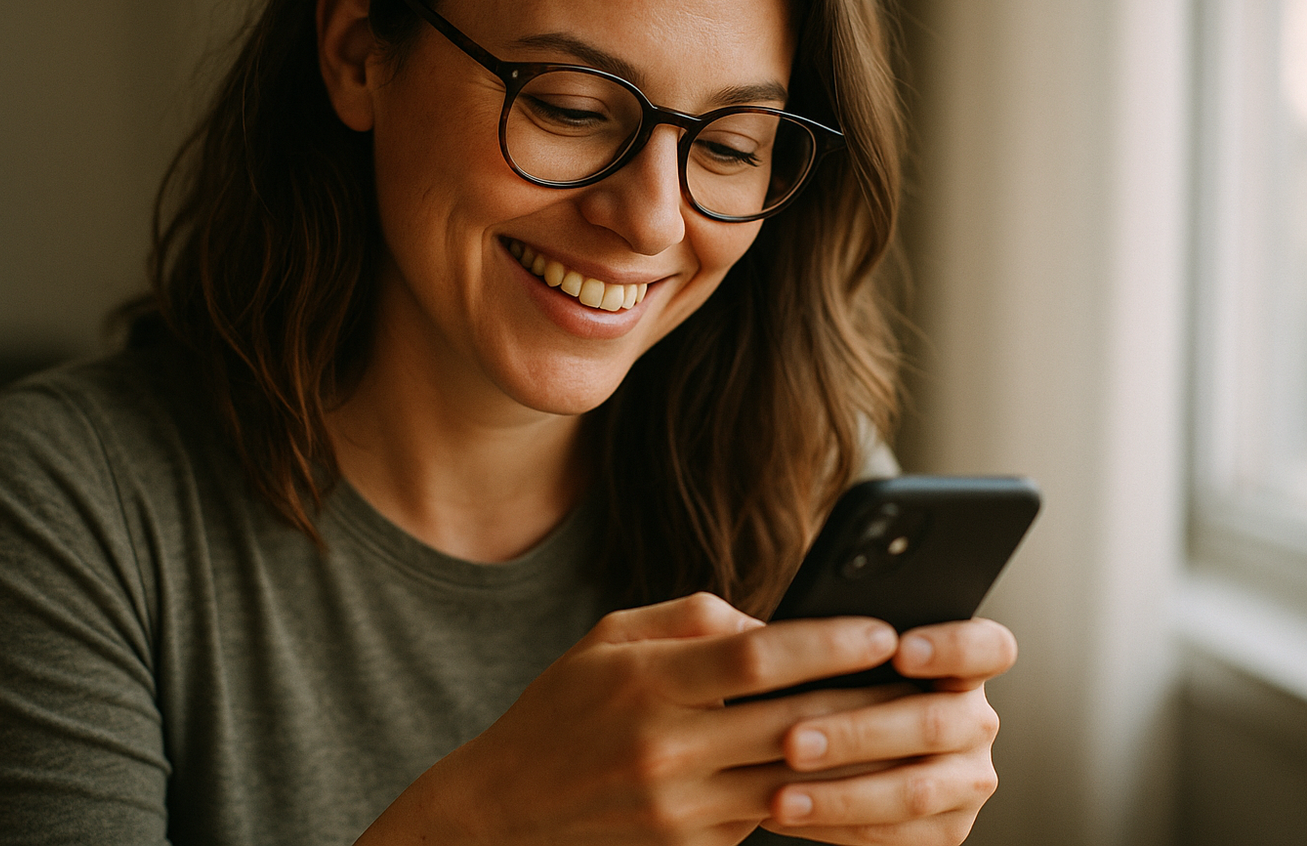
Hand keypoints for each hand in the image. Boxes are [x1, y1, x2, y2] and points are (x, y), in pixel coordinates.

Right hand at [357, 592, 907, 845]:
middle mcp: (667, 747)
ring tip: (912, 724)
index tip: (884, 628)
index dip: (829, 640)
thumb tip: (771, 621)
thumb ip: (691, 619)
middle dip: (869, 698)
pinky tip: (855, 771)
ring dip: (860, 754)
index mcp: (647, 682)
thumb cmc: (563, 708)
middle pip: (794, 721)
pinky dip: (816, 792)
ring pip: (797, 777)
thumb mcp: (609, 638)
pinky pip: (770, 815)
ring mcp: (682, 808)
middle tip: (928, 677)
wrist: (506, 811)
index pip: (757, 656)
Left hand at [759, 617, 1017, 843]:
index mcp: (961, 666)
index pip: (987, 648)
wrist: (831, 750)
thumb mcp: (837, 658)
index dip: (951, 646)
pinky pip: (897, 834)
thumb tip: (770, 636)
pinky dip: (837, 826)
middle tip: (792, 741)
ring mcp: (968, 778)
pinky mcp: (948, 827)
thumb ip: (825, 643)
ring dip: (840, 795)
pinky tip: (788, 816)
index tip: (899, 649)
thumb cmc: (831, 688)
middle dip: (856, 735)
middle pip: (934, 724)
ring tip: (780, 795)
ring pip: (915, 790)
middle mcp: (975, 721)